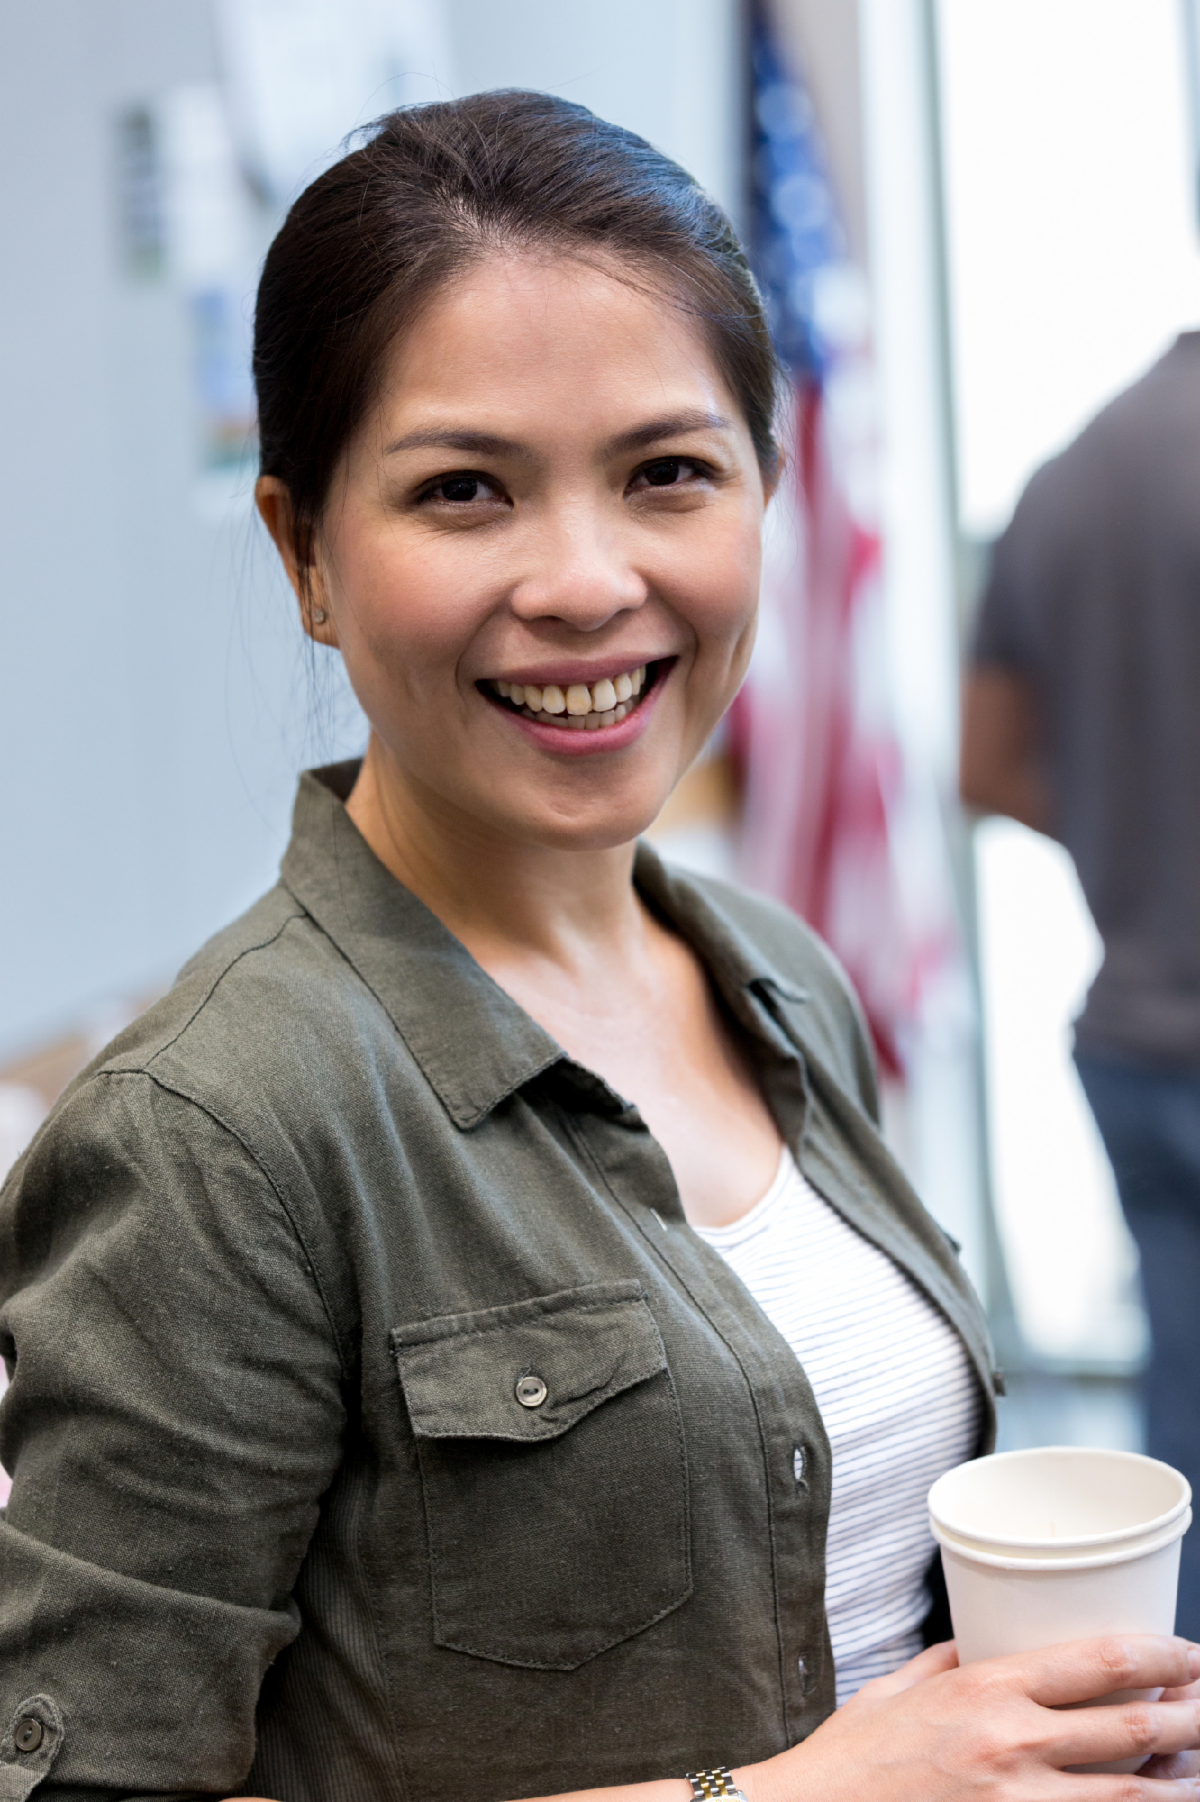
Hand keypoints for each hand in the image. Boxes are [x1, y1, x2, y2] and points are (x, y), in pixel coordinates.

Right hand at [741, 1635, 1199, 1800]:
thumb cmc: (850, 1756)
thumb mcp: (897, 1690)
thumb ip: (947, 1663)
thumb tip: (982, 1643)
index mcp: (987, 1689)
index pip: (1098, 1661)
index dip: (1160, 1653)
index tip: (1190, 1653)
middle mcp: (1012, 1743)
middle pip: (1133, 1726)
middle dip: (1193, 1716)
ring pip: (1131, 1797)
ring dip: (1181, 1782)